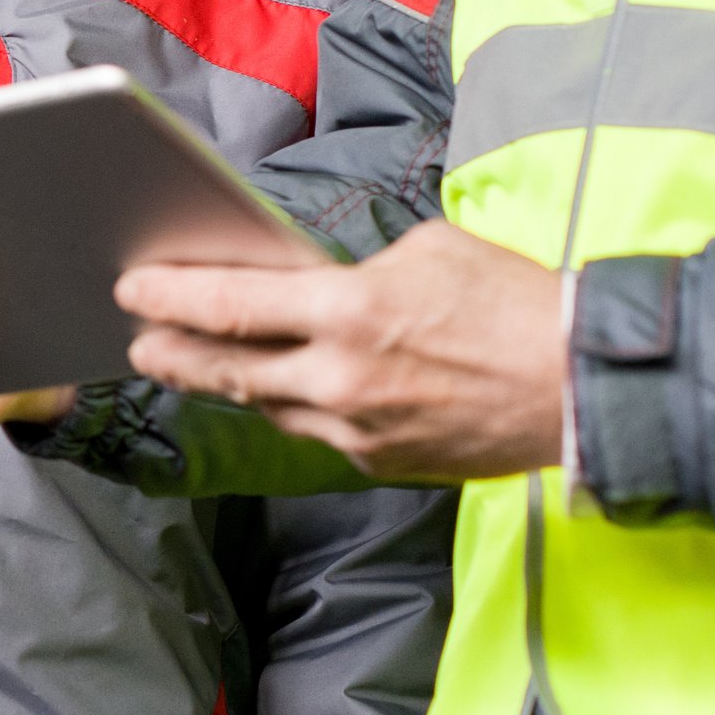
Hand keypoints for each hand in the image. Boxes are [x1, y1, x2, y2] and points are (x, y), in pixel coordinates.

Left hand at [116, 220, 560, 482]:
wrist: (582, 387)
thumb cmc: (514, 303)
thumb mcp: (429, 251)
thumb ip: (355, 271)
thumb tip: (311, 283)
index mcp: (350, 313)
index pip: (232, 306)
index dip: (172, 297)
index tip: (132, 290)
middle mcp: (341, 379)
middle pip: (229, 370)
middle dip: (174, 355)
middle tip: (137, 343)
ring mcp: (358, 431)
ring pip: (270, 406)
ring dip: (230, 385)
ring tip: (196, 365)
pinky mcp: (381, 463)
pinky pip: (318, 433)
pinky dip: (296, 408)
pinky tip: (285, 391)